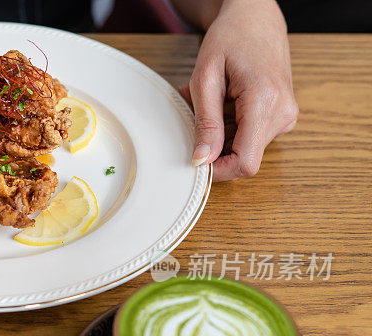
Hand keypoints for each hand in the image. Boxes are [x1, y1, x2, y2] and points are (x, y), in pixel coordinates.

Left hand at [181, 0, 297, 180]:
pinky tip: (223, 104)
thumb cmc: (230, 38)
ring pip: (245, 148)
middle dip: (214, 146)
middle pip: (243, 157)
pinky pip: (251, 136)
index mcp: (265, 103)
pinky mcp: (282, 115)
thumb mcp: (206, 79)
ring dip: (220, 134)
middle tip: (196, 117)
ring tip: (210, 103)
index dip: (218, 171)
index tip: (196, 163)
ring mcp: (286, 115)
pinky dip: (231, 127)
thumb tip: (201, 160)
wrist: (255, 17)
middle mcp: (283, 113)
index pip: (245, 163)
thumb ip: (205, 123)